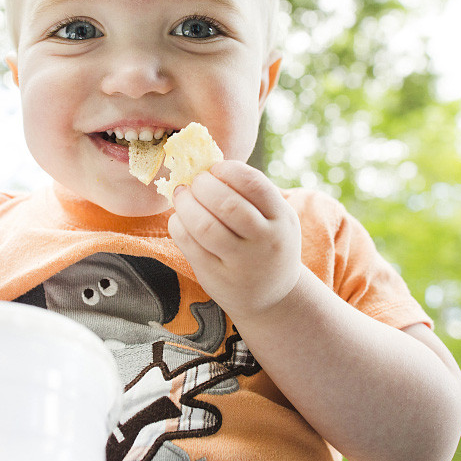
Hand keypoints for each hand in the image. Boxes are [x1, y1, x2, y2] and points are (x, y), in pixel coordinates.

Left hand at [168, 160, 301, 318]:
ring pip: (205, 227)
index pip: (253, 184)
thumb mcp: (273, 218)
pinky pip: (190, 246)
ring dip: (185, 204)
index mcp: (282, 218)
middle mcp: (266, 241)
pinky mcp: (218, 277)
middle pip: (227, 204)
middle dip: (203, 186)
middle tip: (194, 181)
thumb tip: (206, 163)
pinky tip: (179, 219)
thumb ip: (249, 195)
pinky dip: (178, 226)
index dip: (228, 170)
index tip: (214, 169)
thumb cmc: (266, 244)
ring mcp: (242, 263)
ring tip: (181, 195)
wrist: (272, 297)